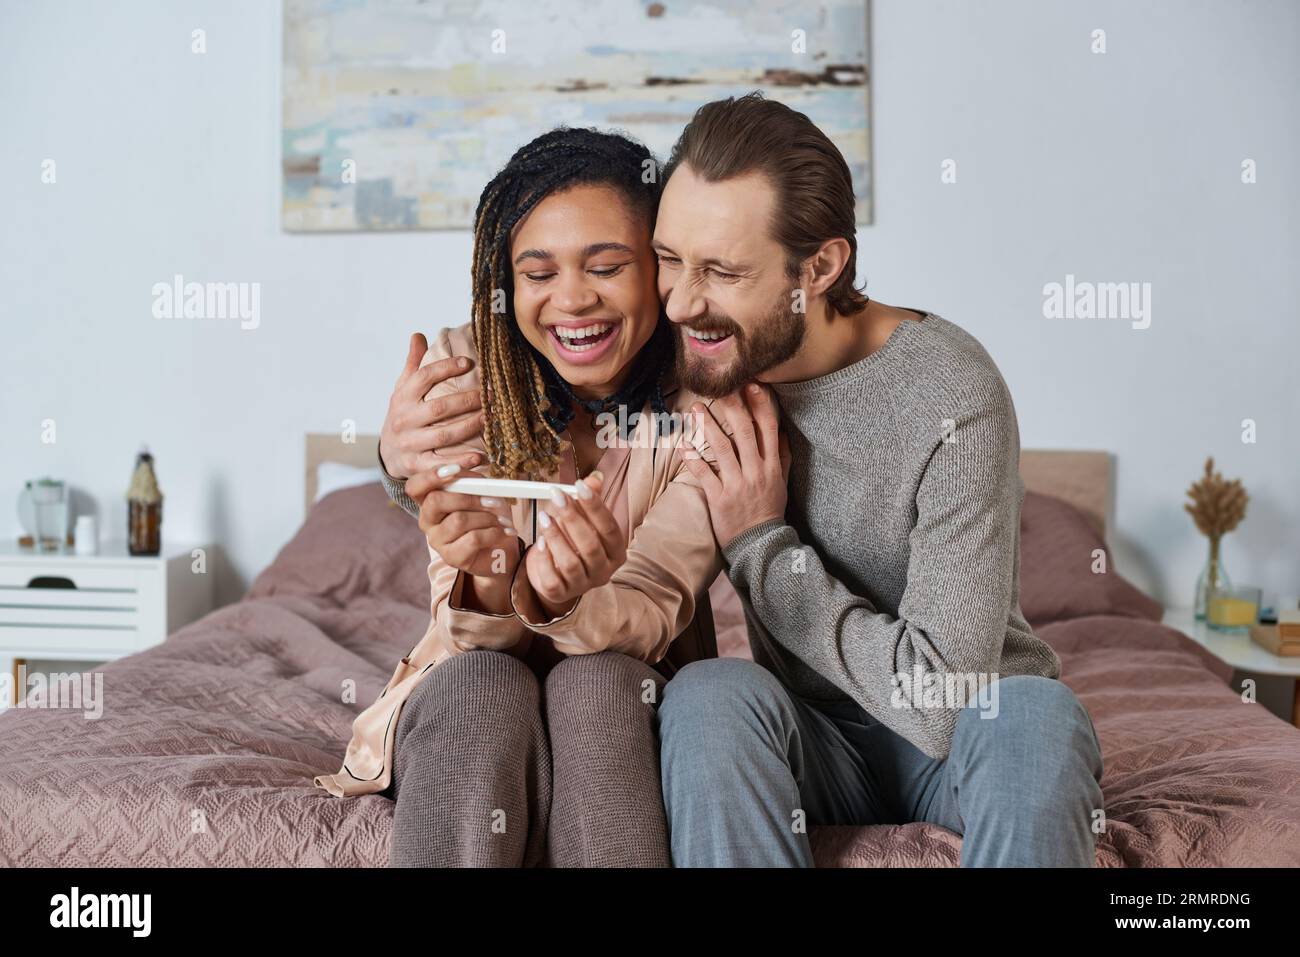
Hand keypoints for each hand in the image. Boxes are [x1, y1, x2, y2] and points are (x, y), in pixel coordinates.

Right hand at [379, 333, 484, 478]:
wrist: (388, 454)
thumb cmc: (404, 416)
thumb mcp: (403, 390)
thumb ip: (413, 365)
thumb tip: (418, 335)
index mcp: (402, 398)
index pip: (423, 378)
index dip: (445, 368)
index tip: (469, 362)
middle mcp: (404, 420)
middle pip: (439, 408)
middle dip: (467, 400)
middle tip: (491, 394)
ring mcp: (410, 444)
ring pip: (443, 435)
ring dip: (470, 427)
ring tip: (491, 419)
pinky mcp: (417, 466)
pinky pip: (441, 465)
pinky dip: (461, 462)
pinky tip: (480, 457)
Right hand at [409, 464, 520, 606]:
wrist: (500, 549)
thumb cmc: (487, 515)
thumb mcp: (481, 492)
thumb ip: (472, 482)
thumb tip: (476, 473)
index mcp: (429, 500)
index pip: (415, 486)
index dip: (430, 476)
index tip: (455, 469)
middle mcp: (427, 520)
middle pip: (436, 500)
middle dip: (469, 497)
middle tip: (493, 500)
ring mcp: (437, 540)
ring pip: (458, 520)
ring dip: (487, 517)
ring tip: (502, 520)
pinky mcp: (451, 557)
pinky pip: (473, 538)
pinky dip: (493, 532)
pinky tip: (502, 532)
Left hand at [521, 472, 625, 619]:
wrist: (558, 575)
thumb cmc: (574, 543)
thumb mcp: (585, 521)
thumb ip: (590, 501)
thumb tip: (594, 478)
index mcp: (616, 553)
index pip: (610, 528)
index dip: (595, 506)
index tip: (579, 485)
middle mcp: (603, 572)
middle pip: (590, 545)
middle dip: (572, 518)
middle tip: (557, 496)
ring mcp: (582, 585)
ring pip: (570, 563)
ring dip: (556, 537)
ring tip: (544, 517)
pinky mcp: (561, 594)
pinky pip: (552, 579)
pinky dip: (544, 559)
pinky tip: (538, 543)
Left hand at [684, 384, 788, 548]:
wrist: (760, 544)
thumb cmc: (769, 511)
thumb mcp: (782, 483)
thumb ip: (783, 457)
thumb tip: (783, 433)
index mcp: (772, 465)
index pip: (768, 428)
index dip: (761, 405)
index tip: (752, 385)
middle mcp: (756, 471)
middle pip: (743, 432)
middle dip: (732, 407)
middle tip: (719, 387)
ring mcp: (737, 484)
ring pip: (722, 448)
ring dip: (707, 426)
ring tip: (695, 409)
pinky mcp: (719, 498)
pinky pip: (705, 474)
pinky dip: (694, 459)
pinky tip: (683, 445)